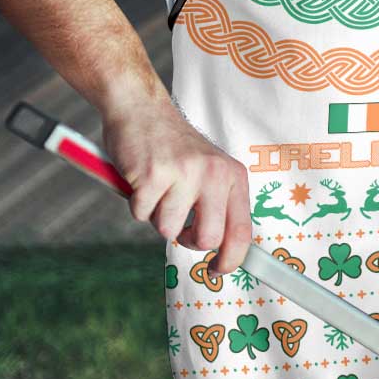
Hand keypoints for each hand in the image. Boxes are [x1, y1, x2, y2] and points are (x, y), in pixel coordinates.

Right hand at [102, 99, 250, 276]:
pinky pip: (141, 215)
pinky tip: (141, 179)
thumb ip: (217, 204)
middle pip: (208, 239)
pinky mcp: (153, 175)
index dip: (231, 259)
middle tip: (179, 225)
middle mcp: (214, 174)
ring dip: (157, 216)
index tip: (217, 270)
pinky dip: (136, 204)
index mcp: (233, 176)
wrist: (141, 108)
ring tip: (157, 188)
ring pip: (168, 230)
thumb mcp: (209, 170)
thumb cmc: (173, 147)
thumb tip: (222, 251)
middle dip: (188, 241)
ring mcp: (184, 173)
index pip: (242, 230)